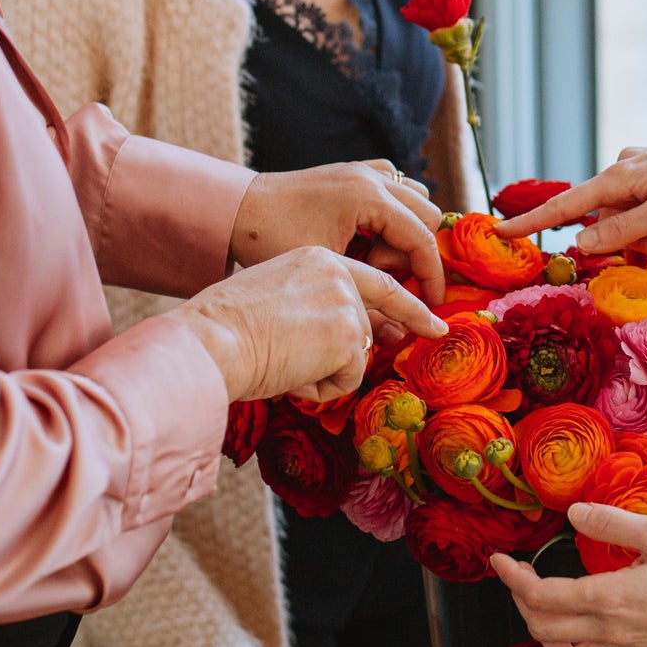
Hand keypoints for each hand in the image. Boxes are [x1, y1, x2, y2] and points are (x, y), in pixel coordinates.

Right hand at [171, 248, 446, 402]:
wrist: (212, 339)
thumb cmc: (225, 324)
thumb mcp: (276, 295)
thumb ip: (315, 304)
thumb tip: (350, 337)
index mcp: (320, 258)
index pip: (378, 283)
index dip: (409, 308)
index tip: (434, 324)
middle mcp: (340, 275)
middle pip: (365, 328)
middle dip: (345, 354)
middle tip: (306, 362)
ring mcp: (348, 305)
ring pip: (355, 356)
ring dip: (322, 371)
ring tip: (280, 359)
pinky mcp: (349, 337)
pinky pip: (347, 378)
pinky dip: (320, 388)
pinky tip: (289, 374)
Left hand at [231, 161, 446, 304]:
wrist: (236, 208)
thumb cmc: (272, 240)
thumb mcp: (326, 274)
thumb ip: (367, 304)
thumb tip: (398, 335)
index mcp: (371, 197)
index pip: (422, 239)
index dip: (432, 276)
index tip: (431, 307)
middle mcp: (374, 177)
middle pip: (427, 217)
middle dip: (413, 253)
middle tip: (379, 276)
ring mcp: (364, 170)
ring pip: (415, 199)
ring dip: (404, 231)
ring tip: (370, 255)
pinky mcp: (353, 172)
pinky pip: (394, 188)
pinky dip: (392, 213)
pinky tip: (367, 236)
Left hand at [490, 503, 646, 646]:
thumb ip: (611, 523)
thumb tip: (574, 513)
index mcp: (610, 598)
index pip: (541, 596)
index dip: (512, 578)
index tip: (500, 561)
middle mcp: (613, 633)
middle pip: (544, 630)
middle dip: (522, 603)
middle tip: (522, 580)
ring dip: (547, 641)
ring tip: (550, 614)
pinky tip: (588, 639)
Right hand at [496, 137, 646, 254]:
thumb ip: (620, 231)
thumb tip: (577, 242)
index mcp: (619, 175)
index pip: (566, 205)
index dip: (532, 223)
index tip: (498, 233)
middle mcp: (623, 168)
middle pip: (603, 219)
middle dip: (628, 241)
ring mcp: (640, 171)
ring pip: (625, 218)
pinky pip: (642, 210)